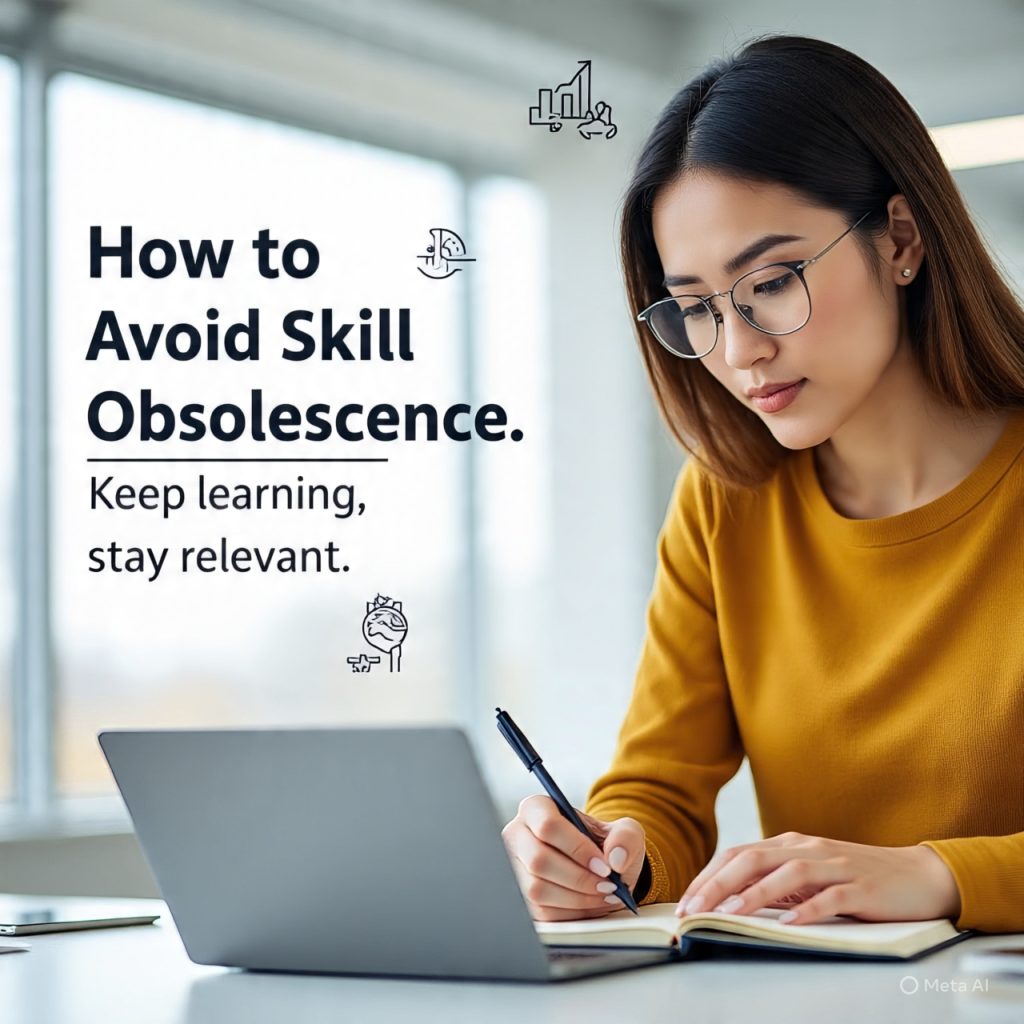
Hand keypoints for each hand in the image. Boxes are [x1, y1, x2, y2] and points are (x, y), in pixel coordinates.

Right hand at [501, 794, 646, 920]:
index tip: (605, 866)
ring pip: (538, 889)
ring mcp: (514, 867)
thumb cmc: (605, 845)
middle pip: (539, 860)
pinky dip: (571, 912)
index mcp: (537, 808)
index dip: (577, 848)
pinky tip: (589, 903)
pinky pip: (541, 911)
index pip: (548, 825)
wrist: (599, 869)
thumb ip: (626, 837)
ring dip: (577, 898)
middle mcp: (518, 835)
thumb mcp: (624, 832)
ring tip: (602, 895)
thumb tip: (615, 858)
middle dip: (579, 878)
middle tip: (607, 885)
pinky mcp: (520, 897)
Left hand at [674, 831, 960, 925]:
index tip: (686, 901)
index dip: (709, 876)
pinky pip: (832, 897)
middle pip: (754, 859)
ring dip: (755, 894)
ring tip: (729, 914)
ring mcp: (837, 866)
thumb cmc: (858, 879)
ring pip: (788, 874)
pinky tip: (789, 922)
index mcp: (791, 844)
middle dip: (719, 884)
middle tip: (694, 910)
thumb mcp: (811, 876)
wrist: (920, 875)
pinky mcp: (863, 888)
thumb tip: (730, 900)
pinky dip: (808, 908)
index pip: (739, 854)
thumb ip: (776, 882)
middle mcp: (809, 849)